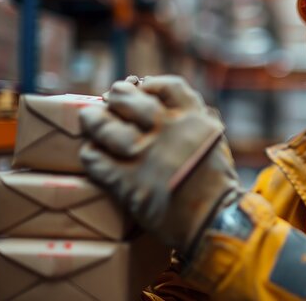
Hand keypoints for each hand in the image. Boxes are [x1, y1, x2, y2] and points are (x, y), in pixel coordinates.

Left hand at [80, 75, 240, 254]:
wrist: (215, 219)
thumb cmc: (215, 182)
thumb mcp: (214, 140)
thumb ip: (192, 120)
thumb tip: (164, 103)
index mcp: (193, 119)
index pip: (165, 86)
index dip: (148, 85)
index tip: (140, 88)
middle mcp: (168, 130)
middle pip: (128, 99)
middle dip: (116, 96)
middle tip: (110, 100)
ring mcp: (146, 154)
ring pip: (104, 126)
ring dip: (93, 121)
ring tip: (90, 119)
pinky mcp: (128, 181)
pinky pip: (95, 159)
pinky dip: (91, 154)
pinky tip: (94, 154)